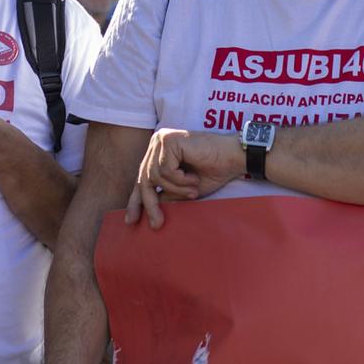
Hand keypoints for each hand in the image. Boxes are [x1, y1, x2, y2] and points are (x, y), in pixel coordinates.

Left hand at [124, 129, 243, 228]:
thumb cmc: (212, 171)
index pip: (142, 178)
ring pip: (155, 176)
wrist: (233, 157)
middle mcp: (157, 143)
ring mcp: (161, 139)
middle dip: (151, 203)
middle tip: (157, 223)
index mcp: (159, 152)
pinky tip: (194, 177)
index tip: (130, 220)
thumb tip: (146, 211)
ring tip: (194, 189)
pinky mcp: (169, 139)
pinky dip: (181, 179)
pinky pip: (166, 169)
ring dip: (176, 189)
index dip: (136, 201)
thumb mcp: (184, 189)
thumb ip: (165, 195)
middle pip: (145, 178)